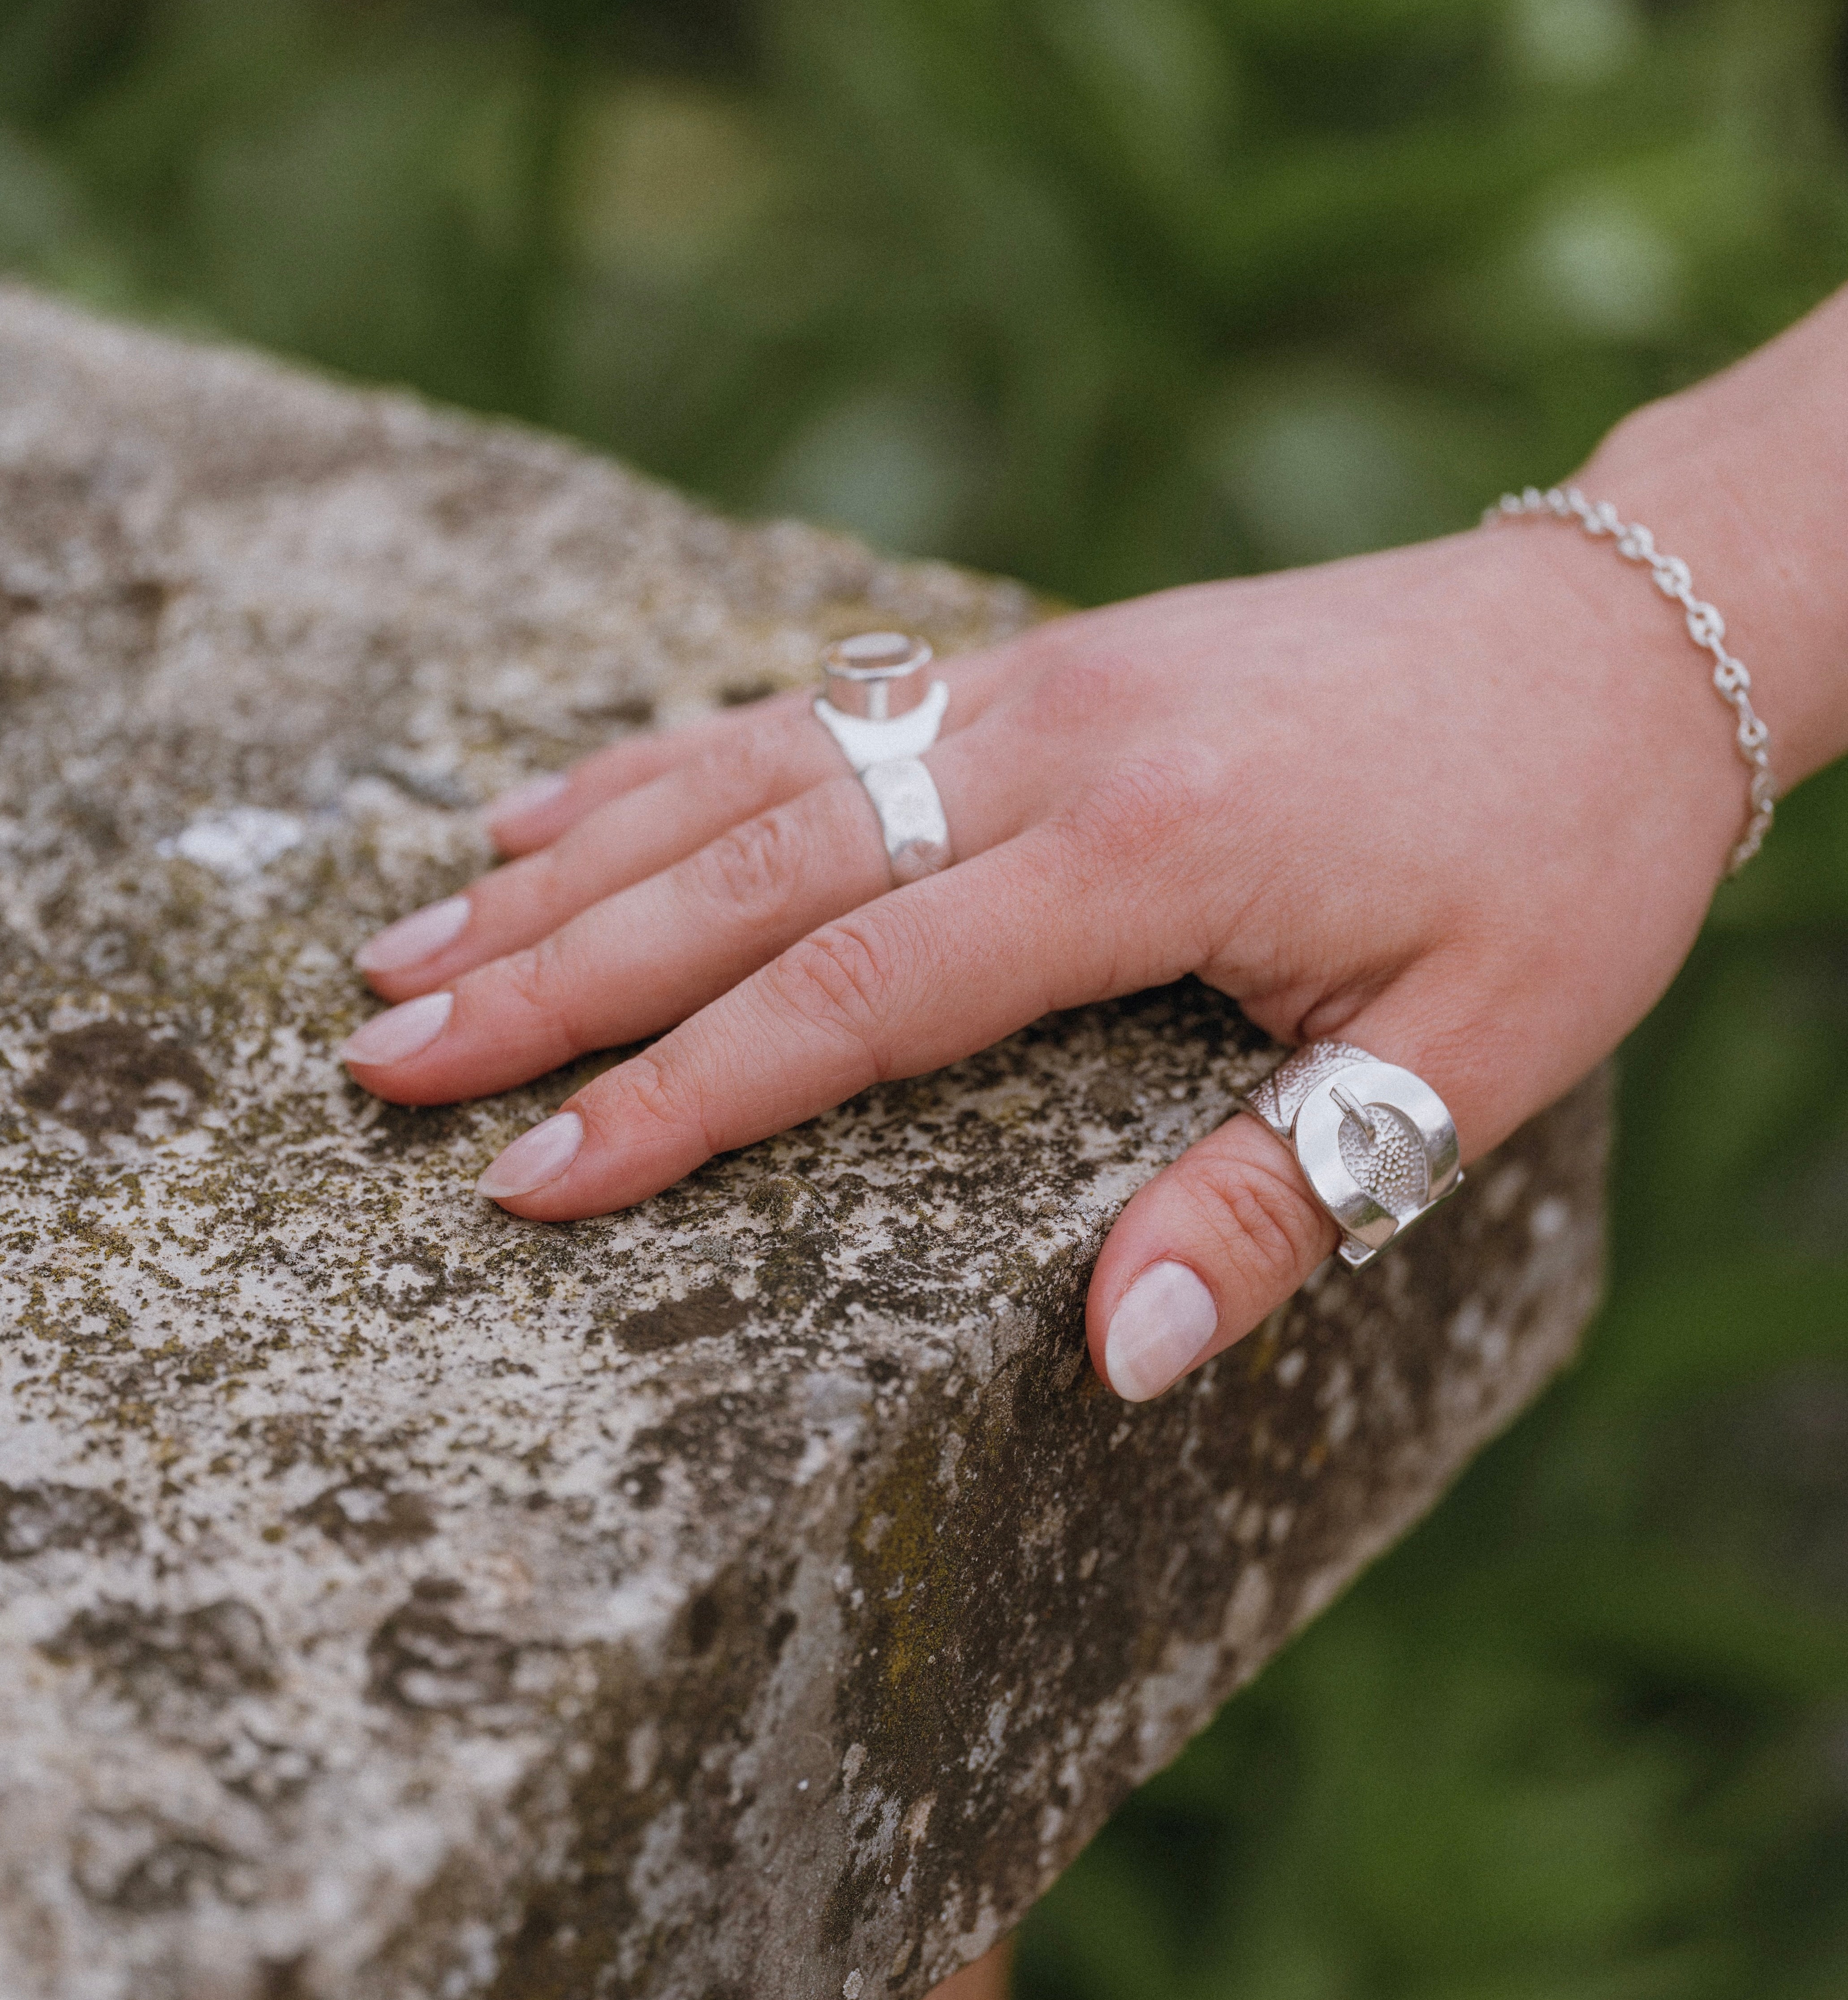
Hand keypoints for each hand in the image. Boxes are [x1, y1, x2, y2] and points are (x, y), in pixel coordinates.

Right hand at [338, 484, 1750, 1402]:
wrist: (1618, 640)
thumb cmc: (1561, 862)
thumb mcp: (1473, 1057)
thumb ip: (1282, 1202)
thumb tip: (1120, 1358)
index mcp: (1152, 858)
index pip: (860, 995)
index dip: (686, 1096)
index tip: (534, 1175)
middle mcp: (1060, 748)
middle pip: (753, 873)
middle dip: (555, 975)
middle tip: (379, 1052)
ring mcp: (1037, 686)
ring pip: (753, 778)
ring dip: (571, 861)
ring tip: (411, 937)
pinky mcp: (1041, 663)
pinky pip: (817, 714)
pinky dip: (670, 762)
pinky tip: (558, 804)